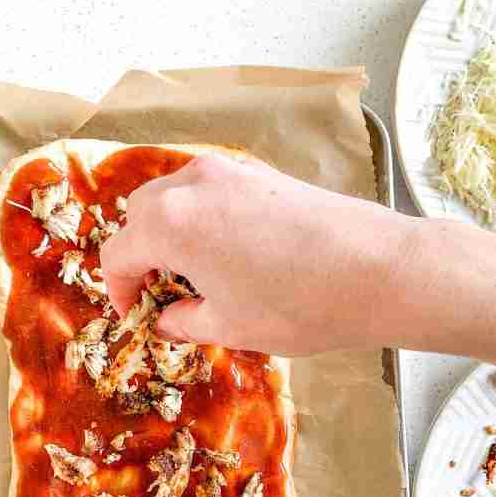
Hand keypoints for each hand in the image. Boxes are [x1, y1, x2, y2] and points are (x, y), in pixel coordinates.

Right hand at [100, 153, 406, 355]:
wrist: (378, 270)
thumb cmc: (299, 305)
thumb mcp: (230, 326)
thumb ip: (184, 322)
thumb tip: (166, 320)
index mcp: (171, 223)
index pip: (118, 253)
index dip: (119, 290)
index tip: (136, 315)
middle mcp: (192, 184)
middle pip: (141, 214)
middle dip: (142, 255)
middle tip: (163, 295)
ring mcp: (230, 171)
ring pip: (175, 196)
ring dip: (171, 232)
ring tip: (198, 275)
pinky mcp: (262, 172)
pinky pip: (211, 190)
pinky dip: (204, 217)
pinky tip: (232, 252)